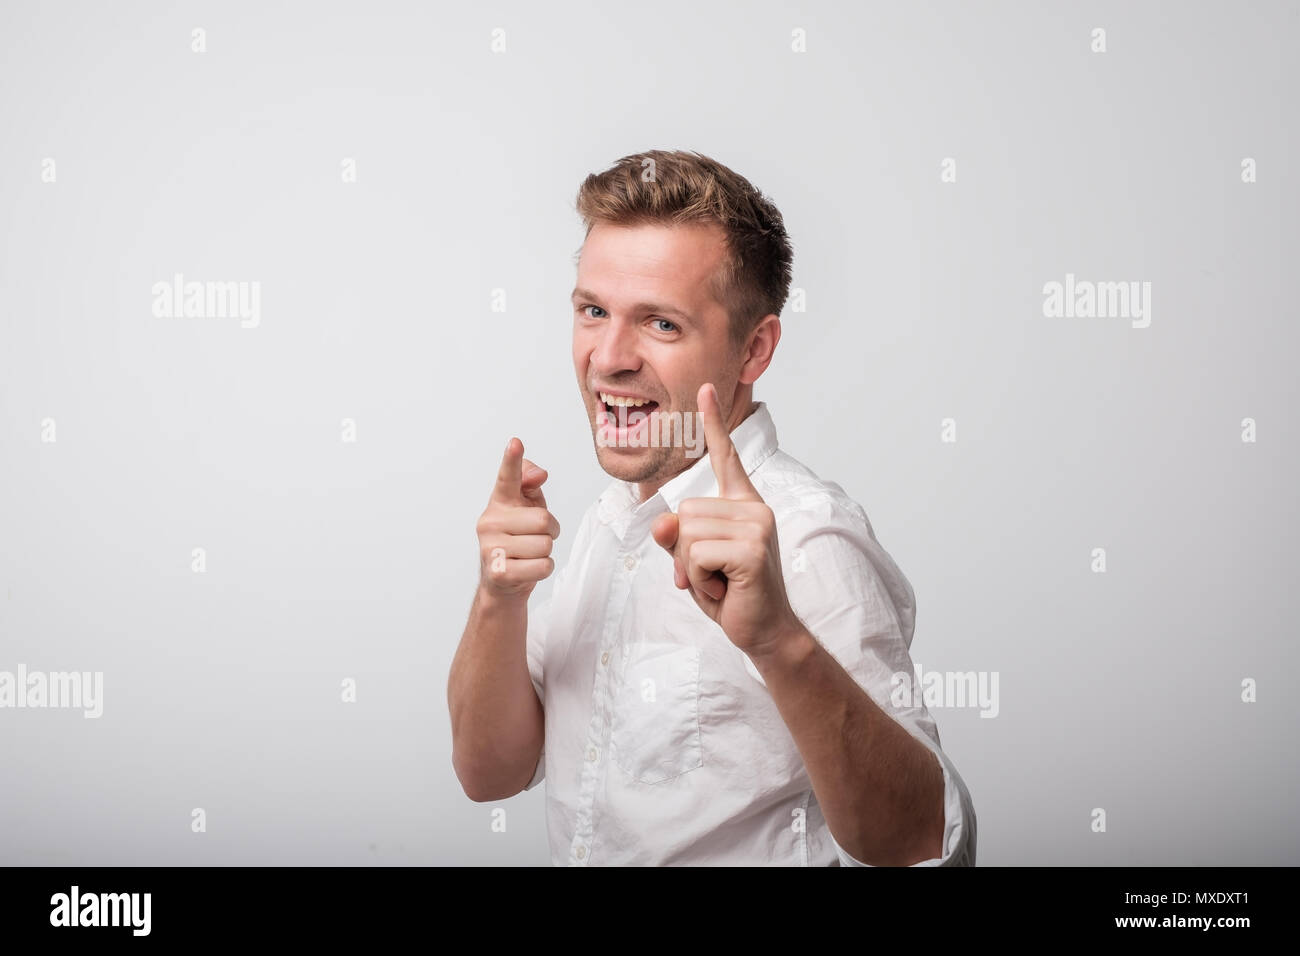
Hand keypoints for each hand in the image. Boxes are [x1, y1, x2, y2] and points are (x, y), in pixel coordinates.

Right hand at [476, 438, 560, 597]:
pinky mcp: (499, 572)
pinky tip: (528, 568)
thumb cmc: (520, 538)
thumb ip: (532, 482)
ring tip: (529, 554)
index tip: (515, 443)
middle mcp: (490, 521)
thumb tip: (539, 474)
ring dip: (546, 552)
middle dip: (550, 531)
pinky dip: (544, 568)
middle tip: (535, 537)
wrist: (504, 582)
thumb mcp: (527, 505)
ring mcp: (491, 547)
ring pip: (545, 544)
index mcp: (500, 501)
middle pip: (543, 520)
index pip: (508, 476)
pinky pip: (542, 566)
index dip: (512, 460)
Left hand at [651, 384, 799, 658]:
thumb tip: (664, 522)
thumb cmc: (731, 594)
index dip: (713, 422)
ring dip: (691, 568)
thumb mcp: (693, 561)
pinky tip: (725, 590)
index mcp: (742, 503)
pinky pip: (696, 555)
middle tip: (714, 573)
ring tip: (720, 581)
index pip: (725, 456)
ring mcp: (756, 527)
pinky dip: (699, 579)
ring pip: (686, 534)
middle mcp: (753, 507)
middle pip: (684, 511)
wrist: (765, 632)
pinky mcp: (751, 550)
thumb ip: (676, 538)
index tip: (705, 389)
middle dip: (684, 551)